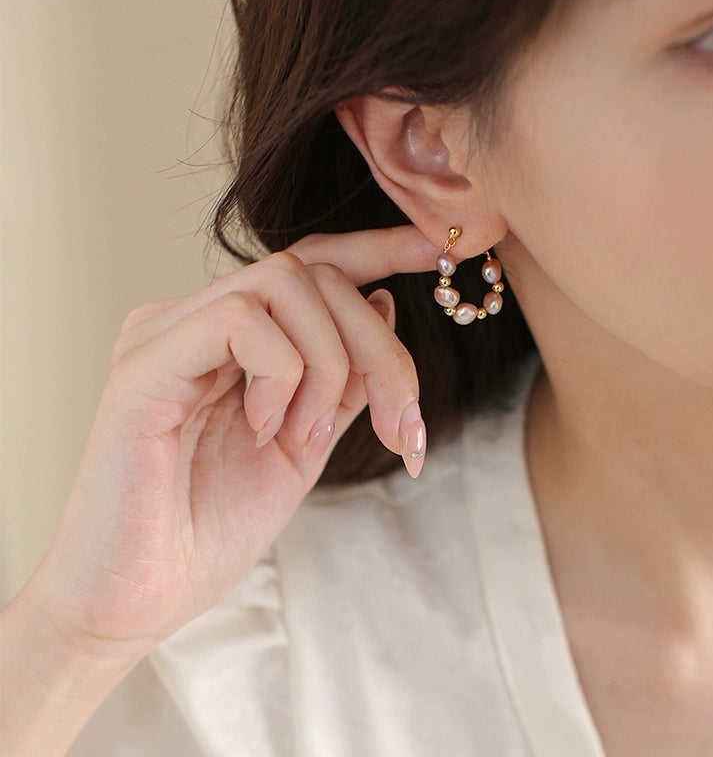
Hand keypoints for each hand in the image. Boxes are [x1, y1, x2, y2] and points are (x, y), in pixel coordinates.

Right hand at [27, 225, 439, 664]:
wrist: (139, 600)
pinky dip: (280, 372)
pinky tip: (262, 426)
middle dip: (378, 346)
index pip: (309, 265)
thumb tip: (382, 300)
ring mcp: (164, 334)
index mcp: (229, 338)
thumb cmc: (211, 527)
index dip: (376, 249)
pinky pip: (237, 319)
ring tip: (304, 433)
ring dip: (328, 364)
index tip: (436, 249)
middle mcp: (193, 319)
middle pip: (314, 273)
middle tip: (399, 424)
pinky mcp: (143, 364)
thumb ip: (341, 377)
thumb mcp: (305, 444)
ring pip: (283, 282)